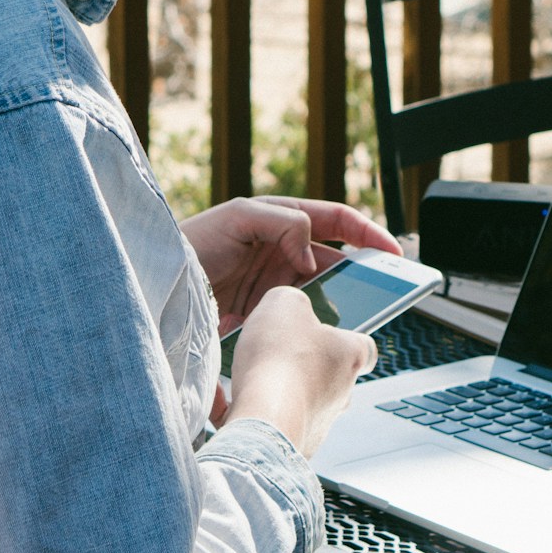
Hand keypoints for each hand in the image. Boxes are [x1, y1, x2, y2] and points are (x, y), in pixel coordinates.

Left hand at [181, 195, 402, 329]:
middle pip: (336, 261)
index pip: (337, 221)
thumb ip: (284, 224)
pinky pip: (301, 316)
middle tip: (388, 292)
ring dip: (342, 303)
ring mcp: (274, 282)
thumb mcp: (239, 217)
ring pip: (322, 291)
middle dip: (363, 274)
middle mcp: (282, 249)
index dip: (368, 234)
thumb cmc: (192, 242)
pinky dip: (316, 324)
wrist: (159, 285)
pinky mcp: (263, 311)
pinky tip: (325, 335)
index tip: (393, 251)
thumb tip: (312, 256)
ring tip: (362, 317)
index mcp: (282, 219)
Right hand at [221, 285, 377, 457]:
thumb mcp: (283, 303)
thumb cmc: (280, 360)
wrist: (264, 419)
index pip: (363, 347)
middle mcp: (342, 394)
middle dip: (302, 365)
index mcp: (349, 356)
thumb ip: (290, 300)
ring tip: (247, 378)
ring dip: (277, 391)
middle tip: (271, 354)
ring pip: (301, 402)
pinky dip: (253, 414)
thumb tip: (289, 306)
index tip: (323, 334)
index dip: (343, 338)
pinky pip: (273, 426)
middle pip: (329, 375)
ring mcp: (320, 423)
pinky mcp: (294, 446)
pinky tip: (227, 400)